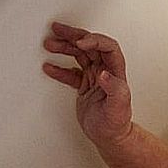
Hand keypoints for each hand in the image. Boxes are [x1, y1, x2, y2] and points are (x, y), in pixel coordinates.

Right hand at [42, 22, 132, 144]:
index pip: (108, 48)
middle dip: (74, 36)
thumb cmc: (117, 124)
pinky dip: (60, 68)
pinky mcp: (85, 85)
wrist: (110, 137)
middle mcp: (106, 71)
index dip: (95, 41)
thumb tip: (104, 73)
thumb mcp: (118, 107)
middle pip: (91, 46)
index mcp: (116, 72)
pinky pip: (71, 72)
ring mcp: (95, 77)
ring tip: (49, 43)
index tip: (80, 42)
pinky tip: (49, 66)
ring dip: (65, 48)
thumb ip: (114, 89)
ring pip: (79, 55)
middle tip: (58, 29)